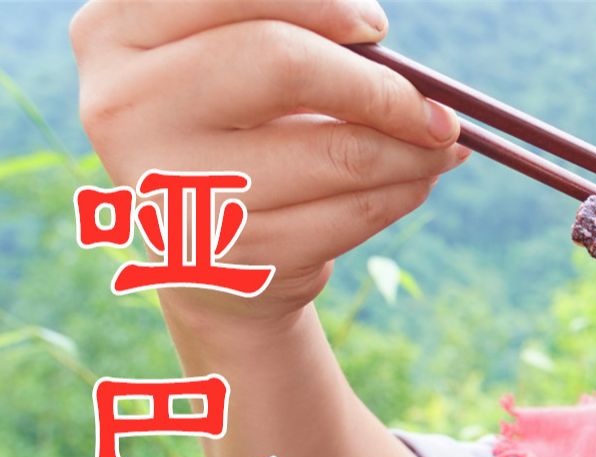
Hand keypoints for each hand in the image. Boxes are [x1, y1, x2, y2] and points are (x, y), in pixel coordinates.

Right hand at [70, 0, 465, 325]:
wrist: (208, 249)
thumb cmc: (236, 128)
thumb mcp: (235, 64)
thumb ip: (291, 33)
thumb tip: (387, 47)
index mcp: (116, 33)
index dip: (320, 7)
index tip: (374, 27)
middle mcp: (125, 106)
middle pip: (281, 63)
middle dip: (382, 86)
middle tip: (435, 106)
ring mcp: (175, 188)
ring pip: (340, 151)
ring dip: (415, 149)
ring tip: (442, 143)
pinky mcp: (233, 254)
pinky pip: (354, 212)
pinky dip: (405, 191)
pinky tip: (417, 180)